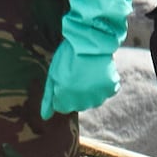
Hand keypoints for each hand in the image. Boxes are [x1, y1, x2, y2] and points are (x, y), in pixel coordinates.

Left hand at [39, 0, 129, 118]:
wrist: (90, 39)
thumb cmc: (67, 56)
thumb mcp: (53, 75)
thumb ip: (48, 98)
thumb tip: (45, 118)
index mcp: (66, 100)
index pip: (62, 106)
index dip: (61, 91)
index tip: (65, 77)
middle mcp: (82, 103)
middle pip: (78, 103)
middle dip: (76, 92)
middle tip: (77, 72)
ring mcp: (98, 97)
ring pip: (93, 99)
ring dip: (91, 89)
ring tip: (88, 71)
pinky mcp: (111, 88)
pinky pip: (107, 91)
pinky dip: (104, 83)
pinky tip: (99, 71)